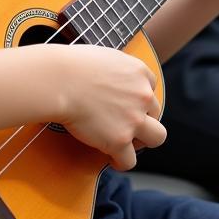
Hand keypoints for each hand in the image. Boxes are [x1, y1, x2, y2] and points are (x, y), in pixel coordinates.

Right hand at [53, 44, 165, 170]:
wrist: (60, 80)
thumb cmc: (72, 65)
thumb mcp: (105, 56)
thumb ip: (117, 70)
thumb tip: (112, 77)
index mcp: (138, 72)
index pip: (150, 86)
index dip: (138, 96)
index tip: (126, 102)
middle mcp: (142, 95)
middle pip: (156, 112)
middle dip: (144, 118)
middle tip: (126, 123)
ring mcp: (134, 119)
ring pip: (157, 137)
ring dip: (142, 140)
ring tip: (125, 143)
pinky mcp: (119, 140)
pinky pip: (130, 160)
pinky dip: (121, 162)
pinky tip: (111, 158)